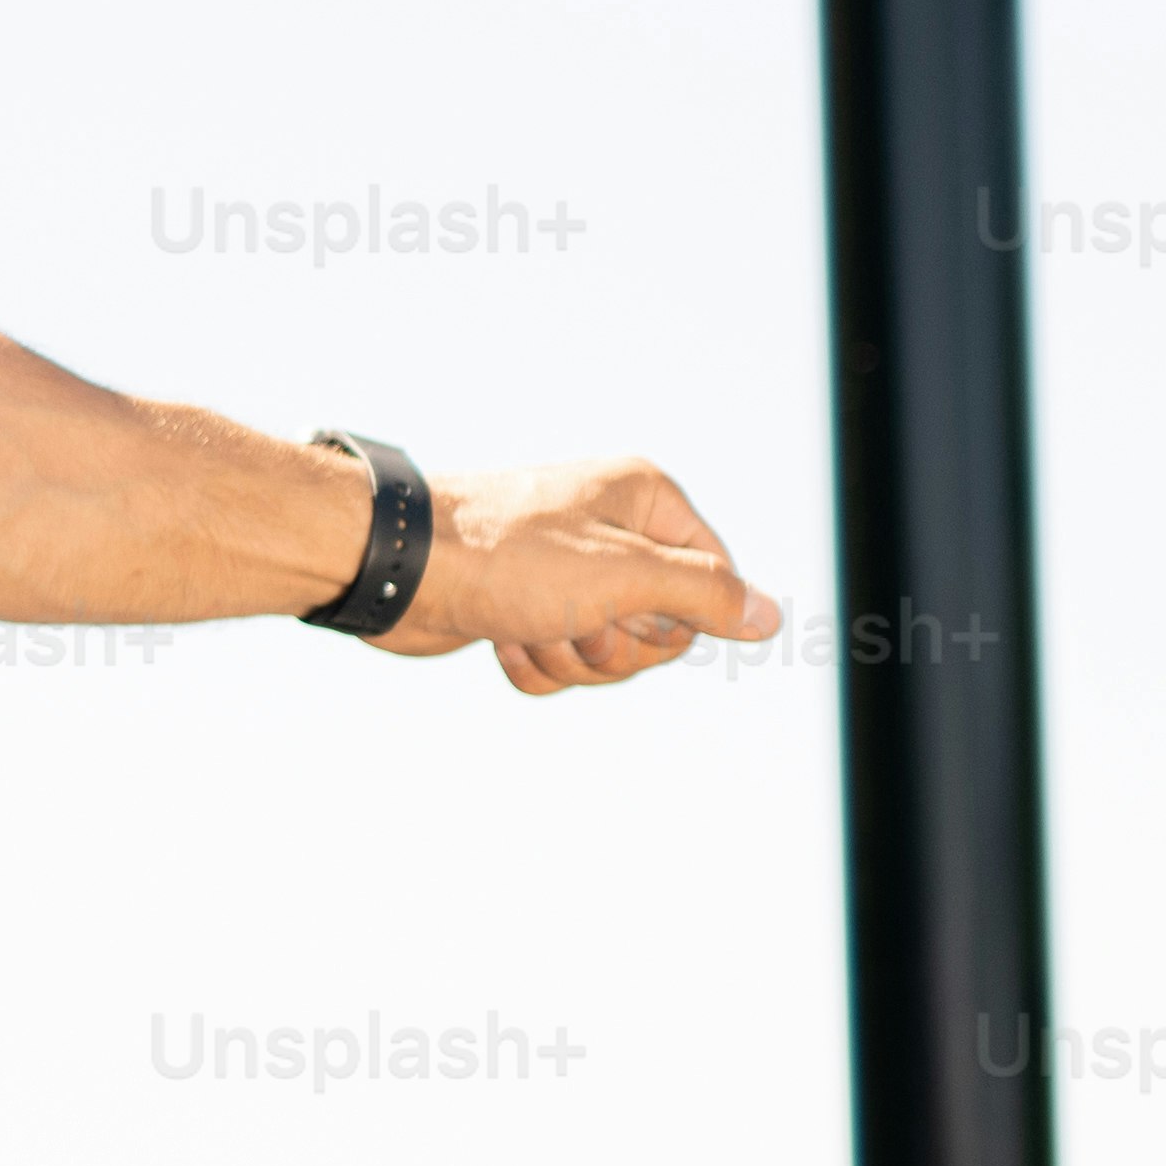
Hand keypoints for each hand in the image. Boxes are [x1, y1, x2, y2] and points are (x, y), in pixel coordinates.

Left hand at [393, 457, 781, 694]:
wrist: (396, 569)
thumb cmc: (506, 558)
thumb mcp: (622, 575)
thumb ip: (704, 596)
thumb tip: (769, 616)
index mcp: (644, 500)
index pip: (712, 582)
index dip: (675, 617)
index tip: (628, 606)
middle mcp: (611, 531)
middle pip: (661, 627)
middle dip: (614, 640)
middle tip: (568, 614)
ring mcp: (566, 573)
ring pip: (608, 651)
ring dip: (568, 655)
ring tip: (525, 622)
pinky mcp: (526, 609)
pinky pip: (561, 664)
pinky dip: (533, 664)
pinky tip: (499, 636)